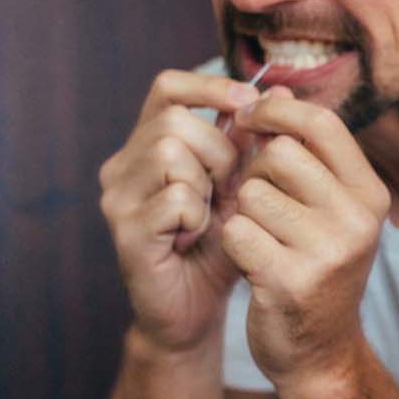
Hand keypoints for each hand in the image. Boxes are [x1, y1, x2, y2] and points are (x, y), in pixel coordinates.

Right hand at [98, 70, 259, 351]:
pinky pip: (174, 198)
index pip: (167, 87)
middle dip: (218, 151)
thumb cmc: (220, 246)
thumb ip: (253, 143)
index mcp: (147, 146)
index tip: (248, 103)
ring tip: (210, 214)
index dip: (209, 87)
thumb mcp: (242, 188)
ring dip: (207, 184)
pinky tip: (195, 237)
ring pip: (170, 152)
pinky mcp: (124, 230)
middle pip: (175, 121)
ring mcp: (118, 198)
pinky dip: (197, 216)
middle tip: (229, 189)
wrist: (196, 311)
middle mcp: (123, 166)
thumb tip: (280, 91)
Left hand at [220, 88, 391, 398]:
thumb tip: (271, 88)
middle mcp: (358, 219)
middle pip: (280, 153)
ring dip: (241, 212)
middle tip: (258, 202)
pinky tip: (250, 263)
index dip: (277, 111)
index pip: (321, 123)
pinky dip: (232, 244)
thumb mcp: (327, 209)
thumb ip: (304, 153)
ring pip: (252, 193)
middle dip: (255, 172)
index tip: (250, 117)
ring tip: (259, 238)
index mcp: (370, 194)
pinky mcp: (290, 281)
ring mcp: (328, 252)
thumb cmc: (315, 269)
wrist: (320, 354)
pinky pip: (236, 232)